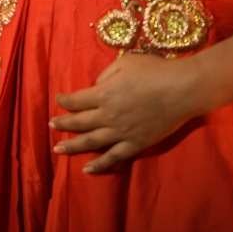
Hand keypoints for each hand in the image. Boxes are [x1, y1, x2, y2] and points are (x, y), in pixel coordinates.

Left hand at [50, 53, 204, 173]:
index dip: (65, 100)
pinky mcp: (135, 144)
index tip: (58, 100)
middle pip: (79, 122)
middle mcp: (108, 115)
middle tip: (50, 125)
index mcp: (104, 94)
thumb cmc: (155, 71)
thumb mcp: (126, 62)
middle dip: (63, 123)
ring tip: (58, 149)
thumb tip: (98, 86)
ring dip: (72, 146)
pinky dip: (99, 164)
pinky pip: (113, 157)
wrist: (182, 90)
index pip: (76, 100)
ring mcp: (121, 132)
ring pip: (90, 142)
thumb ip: (106, 74)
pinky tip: (87, 169)